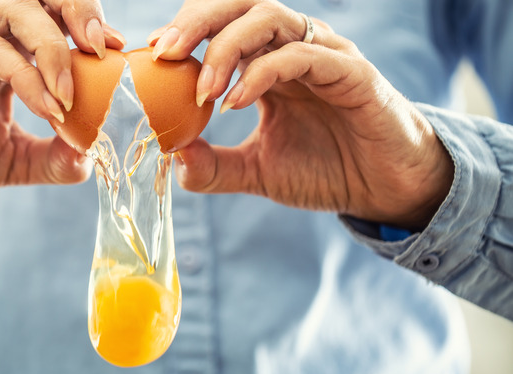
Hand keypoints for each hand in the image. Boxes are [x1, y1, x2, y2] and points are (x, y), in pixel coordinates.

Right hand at [0, 0, 125, 209]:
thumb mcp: (10, 159)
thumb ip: (53, 157)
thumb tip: (93, 158)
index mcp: (3, 45)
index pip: (53, 16)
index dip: (88, 26)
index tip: (117, 54)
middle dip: (79, 11)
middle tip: (104, 49)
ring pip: (14, 9)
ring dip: (53, 46)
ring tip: (71, 94)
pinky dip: (24, 76)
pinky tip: (47, 107)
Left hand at [148, 0, 453, 229]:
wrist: (384, 191)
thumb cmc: (325, 170)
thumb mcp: (257, 171)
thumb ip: (214, 165)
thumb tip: (171, 158)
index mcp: (269, 63)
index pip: (223, 26)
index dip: (187, 31)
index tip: (154, 57)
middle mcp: (295, 48)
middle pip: (242, 6)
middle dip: (198, 20)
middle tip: (165, 52)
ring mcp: (324, 55)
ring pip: (270, 18)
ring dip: (227, 47)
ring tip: (202, 89)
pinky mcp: (352, 73)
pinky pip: (303, 55)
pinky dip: (263, 72)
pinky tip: (236, 103)